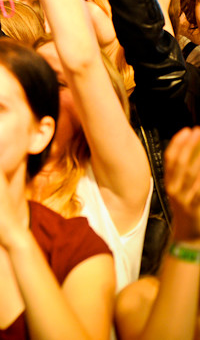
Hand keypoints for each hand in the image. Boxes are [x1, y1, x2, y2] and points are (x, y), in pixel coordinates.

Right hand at [164, 127, 199, 242]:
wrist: (187, 236)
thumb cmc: (187, 209)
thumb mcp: (181, 190)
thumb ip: (185, 174)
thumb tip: (193, 154)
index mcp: (169, 183)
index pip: (170, 159)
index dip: (177, 143)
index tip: (187, 130)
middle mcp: (173, 189)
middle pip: (180, 164)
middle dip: (189, 146)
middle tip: (199, 132)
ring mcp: (183, 199)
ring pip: (190, 176)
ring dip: (198, 159)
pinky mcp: (193, 209)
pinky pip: (198, 193)